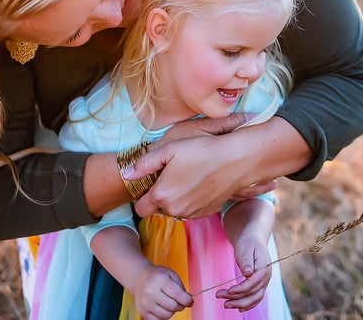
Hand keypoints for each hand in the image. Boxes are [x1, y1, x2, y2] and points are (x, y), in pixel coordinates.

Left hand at [127, 117, 309, 218]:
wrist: (236, 159)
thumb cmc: (202, 150)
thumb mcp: (169, 149)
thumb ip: (144, 164)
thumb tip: (126, 174)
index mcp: (162, 195)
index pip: (140, 209)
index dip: (142, 196)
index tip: (150, 183)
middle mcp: (175, 209)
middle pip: (158, 209)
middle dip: (160, 196)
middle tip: (170, 176)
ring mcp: (192, 213)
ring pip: (175, 210)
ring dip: (176, 199)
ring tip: (186, 177)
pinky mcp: (206, 212)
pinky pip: (191, 210)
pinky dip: (191, 200)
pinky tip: (199, 183)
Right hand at [129, 264, 192, 319]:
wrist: (140, 279)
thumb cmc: (157, 276)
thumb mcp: (171, 274)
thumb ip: (181, 287)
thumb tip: (188, 300)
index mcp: (160, 280)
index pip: (178, 295)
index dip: (187, 300)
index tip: (190, 301)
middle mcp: (151, 292)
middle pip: (173, 306)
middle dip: (180, 305)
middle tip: (180, 301)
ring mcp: (146, 303)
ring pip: (166, 315)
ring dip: (172, 311)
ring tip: (170, 303)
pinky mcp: (143, 311)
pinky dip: (163, 316)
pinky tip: (163, 308)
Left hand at [216, 235, 271, 311]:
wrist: (254, 240)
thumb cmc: (249, 243)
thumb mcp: (246, 248)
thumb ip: (247, 261)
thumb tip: (248, 273)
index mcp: (264, 267)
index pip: (254, 282)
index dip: (241, 289)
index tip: (229, 291)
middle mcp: (266, 277)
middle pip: (254, 293)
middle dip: (238, 299)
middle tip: (222, 300)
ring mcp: (264, 282)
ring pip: (255, 298)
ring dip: (241, 304)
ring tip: (226, 305)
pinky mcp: (259, 285)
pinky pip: (255, 298)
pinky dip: (248, 304)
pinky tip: (238, 308)